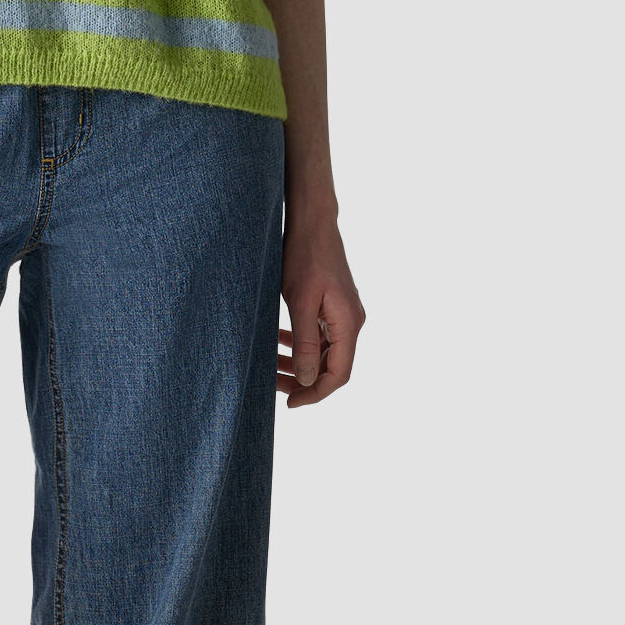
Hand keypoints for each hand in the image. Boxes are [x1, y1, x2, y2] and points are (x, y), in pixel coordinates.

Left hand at [278, 209, 365, 406]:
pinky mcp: (334, 305)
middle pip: (332, 366)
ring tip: (272, 367)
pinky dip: (302, 344)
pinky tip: (281, 342)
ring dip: (301, 363)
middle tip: (274, 387)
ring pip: (325, 351)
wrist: (313, 221)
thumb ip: (305, 342)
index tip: (289, 403)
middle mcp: (351, 321)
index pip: (338, 374)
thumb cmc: (304, 256)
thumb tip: (307, 379)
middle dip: (304, 381)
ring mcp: (344, 313)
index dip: (315, 393)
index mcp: (348, 324)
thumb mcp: (299, 301)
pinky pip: (321, 335)